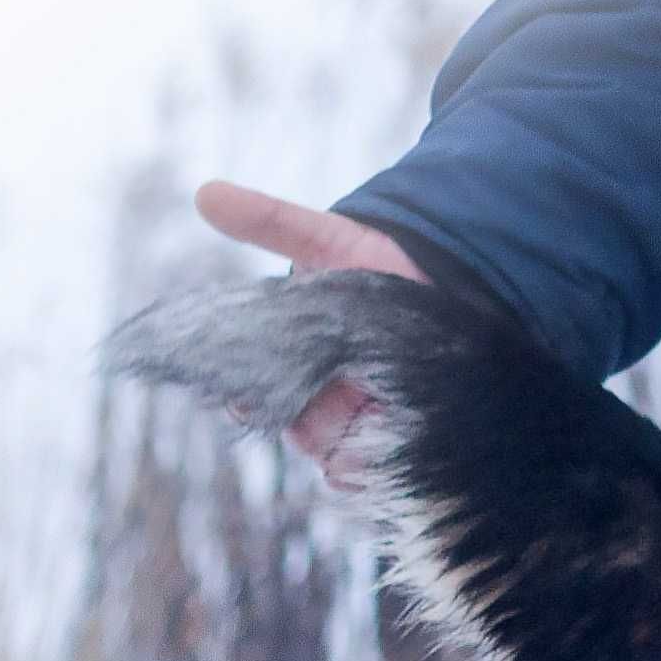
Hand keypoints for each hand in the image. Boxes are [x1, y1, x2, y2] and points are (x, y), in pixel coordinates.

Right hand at [193, 181, 423, 473]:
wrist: (455, 284)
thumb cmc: (381, 265)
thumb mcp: (326, 239)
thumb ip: (270, 222)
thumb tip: (205, 191)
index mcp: (296, 362)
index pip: (253, 396)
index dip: (244, 400)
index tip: (240, 398)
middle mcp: (324, 399)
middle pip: (298, 431)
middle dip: (303, 425)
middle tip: (317, 411)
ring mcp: (363, 423)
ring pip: (336, 455)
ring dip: (343, 446)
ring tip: (365, 419)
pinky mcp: (405, 438)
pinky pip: (377, 469)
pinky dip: (376, 464)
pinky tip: (389, 442)